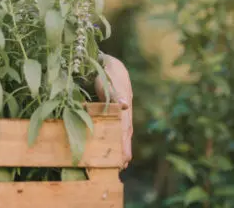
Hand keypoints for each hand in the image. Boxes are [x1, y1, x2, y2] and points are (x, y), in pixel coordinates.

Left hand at [95, 53, 132, 168]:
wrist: (111, 66)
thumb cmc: (109, 75)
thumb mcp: (110, 83)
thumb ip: (115, 94)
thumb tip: (124, 105)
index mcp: (124, 109)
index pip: (124, 130)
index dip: (123, 145)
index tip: (125, 159)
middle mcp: (124, 113)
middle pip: (125, 134)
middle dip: (124, 150)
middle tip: (122, 166)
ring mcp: (121, 113)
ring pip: (122, 133)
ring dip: (122, 147)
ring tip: (121, 163)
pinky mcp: (116, 113)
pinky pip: (117, 128)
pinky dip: (117, 138)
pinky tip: (114, 146)